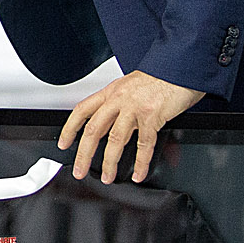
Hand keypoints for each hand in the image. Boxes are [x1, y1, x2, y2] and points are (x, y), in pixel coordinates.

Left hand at [57, 71, 204, 185]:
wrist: (178, 65)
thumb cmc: (158, 77)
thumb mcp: (131, 87)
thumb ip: (120, 106)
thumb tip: (113, 128)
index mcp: (111, 92)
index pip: (83, 110)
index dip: (70, 128)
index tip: (64, 143)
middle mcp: (119, 99)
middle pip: (94, 129)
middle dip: (84, 153)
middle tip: (80, 170)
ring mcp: (135, 107)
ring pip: (115, 139)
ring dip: (110, 162)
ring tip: (108, 177)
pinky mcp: (152, 116)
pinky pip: (144, 144)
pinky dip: (141, 162)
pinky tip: (138, 173)